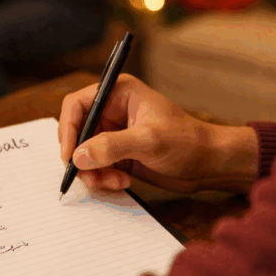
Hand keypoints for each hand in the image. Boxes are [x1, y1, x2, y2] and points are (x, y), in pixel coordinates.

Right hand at [58, 74, 259, 193]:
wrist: (208, 163)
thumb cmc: (186, 141)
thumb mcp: (149, 141)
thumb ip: (112, 146)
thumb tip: (78, 156)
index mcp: (119, 93)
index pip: (77, 104)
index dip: (68, 129)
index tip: (69, 155)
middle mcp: (112, 110)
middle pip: (76, 132)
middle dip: (81, 157)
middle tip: (91, 176)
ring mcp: (114, 133)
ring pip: (84, 153)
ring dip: (93, 172)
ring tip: (114, 182)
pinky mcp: (118, 153)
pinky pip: (96, 166)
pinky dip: (102, 178)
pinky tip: (123, 183)